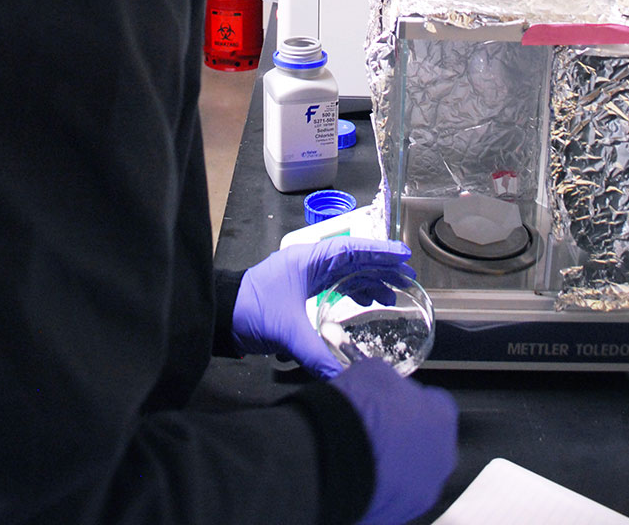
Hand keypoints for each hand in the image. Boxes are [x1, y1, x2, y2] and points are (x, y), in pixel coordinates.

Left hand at [231, 237, 412, 377]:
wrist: (222, 316)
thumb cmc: (252, 311)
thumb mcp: (287, 331)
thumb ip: (317, 355)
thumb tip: (344, 379)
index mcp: (308, 260)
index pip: (351, 249)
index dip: (379, 251)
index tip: (402, 255)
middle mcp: (309, 264)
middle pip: (352, 259)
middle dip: (380, 267)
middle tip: (406, 276)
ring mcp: (305, 276)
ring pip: (345, 273)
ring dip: (368, 281)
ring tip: (390, 295)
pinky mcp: (301, 291)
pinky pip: (335, 286)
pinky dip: (353, 292)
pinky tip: (365, 303)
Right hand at [333, 359, 458, 524]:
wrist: (328, 456)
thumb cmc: (357, 413)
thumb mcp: (374, 371)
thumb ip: (390, 382)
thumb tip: (384, 386)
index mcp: (441, 418)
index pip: (436, 404)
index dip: (411, 401)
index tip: (394, 402)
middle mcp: (440, 459)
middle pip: (428, 443)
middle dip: (407, 436)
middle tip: (379, 429)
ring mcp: (421, 493)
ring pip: (412, 474)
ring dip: (394, 465)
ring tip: (363, 453)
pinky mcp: (398, 516)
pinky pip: (392, 497)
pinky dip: (378, 487)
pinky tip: (357, 473)